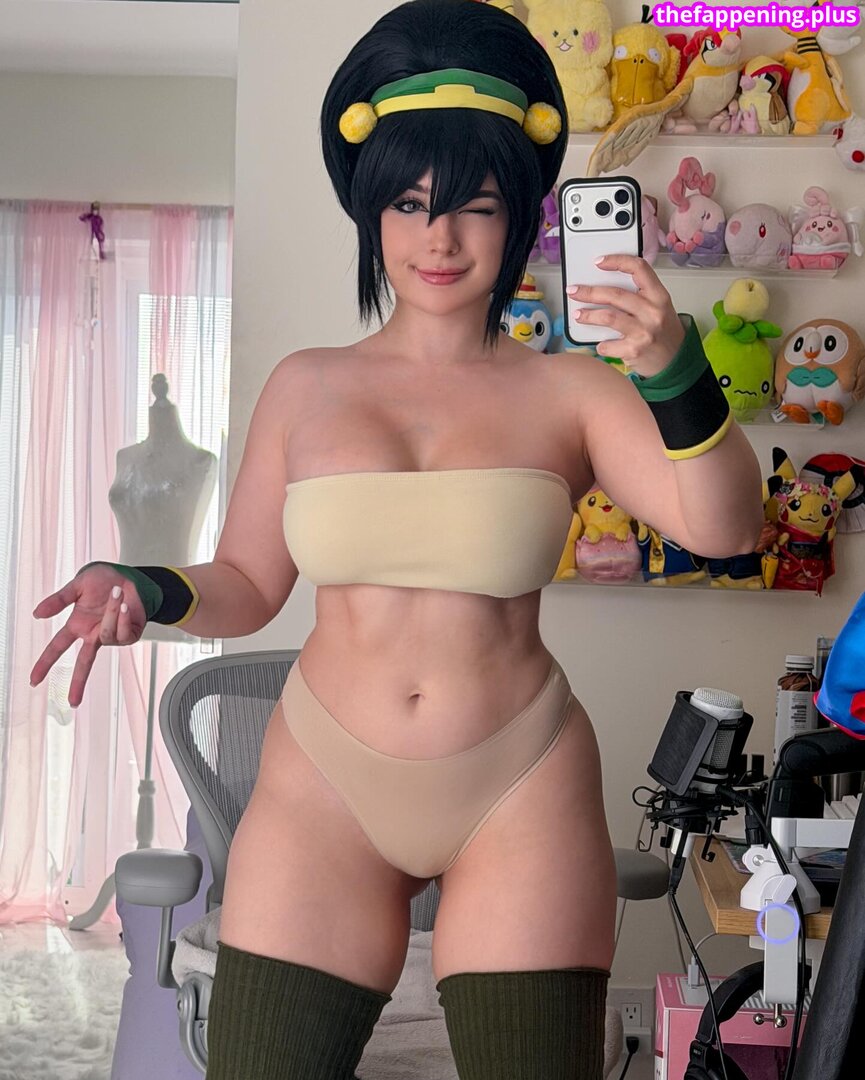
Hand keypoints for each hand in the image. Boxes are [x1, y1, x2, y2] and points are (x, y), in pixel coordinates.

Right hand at [30, 564, 146, 706]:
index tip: (34, 680)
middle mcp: (93, 634)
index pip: (57, 647)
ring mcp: (112, 636)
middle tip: (72, 702)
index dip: (45, 664)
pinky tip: (124, 604)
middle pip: (83, 662)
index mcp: (77, 626)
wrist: (129, 575)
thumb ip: (58, 601)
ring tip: (115, 592)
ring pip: (106, 634)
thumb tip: (37, 614)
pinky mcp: (130, 635)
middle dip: (78, 682)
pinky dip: (123, 617)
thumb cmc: (102, 580)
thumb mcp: (77, 587)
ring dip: (111, 612)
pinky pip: (123, 632)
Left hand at [566, 255, 684, 375]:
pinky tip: (601, 344)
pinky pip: (607, 345)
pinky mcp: (634, 351)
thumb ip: (639, 295)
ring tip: (577, 315)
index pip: (639, 269)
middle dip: (590, 292)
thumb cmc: (664, 332)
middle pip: (616, 294)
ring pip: (608, 317)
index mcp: (659, 296)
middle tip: (574, 291)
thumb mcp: (659, 307)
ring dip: (588, 315)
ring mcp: (644, 332)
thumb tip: (604, 285)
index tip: (599, 262)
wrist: (676, 361)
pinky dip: (601, 345)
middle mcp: (653, 312)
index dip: (617, 261)